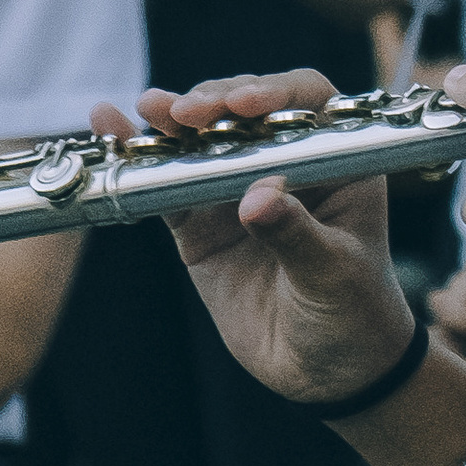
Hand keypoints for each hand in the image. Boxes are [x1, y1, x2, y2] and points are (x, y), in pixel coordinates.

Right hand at [99, 69, 412, 407]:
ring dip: (173, 120)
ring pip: (202, 140)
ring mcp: (237, 189)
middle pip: (246, 112)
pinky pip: (166, 182)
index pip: (309, 104)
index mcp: (336, 163)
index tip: (245, 104)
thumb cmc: (353, 314)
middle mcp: (285, 164)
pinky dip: (140, 158)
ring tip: (149, 109)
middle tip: (187, 113)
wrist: (328, 373)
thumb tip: (257, 198)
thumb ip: (296, 235)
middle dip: (214, 102)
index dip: (277, 92)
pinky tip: (112, 127)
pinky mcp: (199, 222)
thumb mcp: (333, 275)